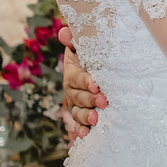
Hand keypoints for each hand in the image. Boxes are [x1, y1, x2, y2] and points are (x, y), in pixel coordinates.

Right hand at [59, 25, 106, 140]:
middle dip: (90, 100)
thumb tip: (64, 32)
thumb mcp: (84, 45)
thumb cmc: (93, 54)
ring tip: (95, 119)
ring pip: (77, 112)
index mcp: (73, 72)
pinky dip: (80, 130)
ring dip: (85, 117)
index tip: (96, 84)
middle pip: (78, 97)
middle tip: (103, 102)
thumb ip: (74, 39)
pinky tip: (86, 135)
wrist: (99, 67)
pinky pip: (78, 124)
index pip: (77, 77)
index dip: (85, 81)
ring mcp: (77, 104)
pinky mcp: (83, 114)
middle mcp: (72, 90)